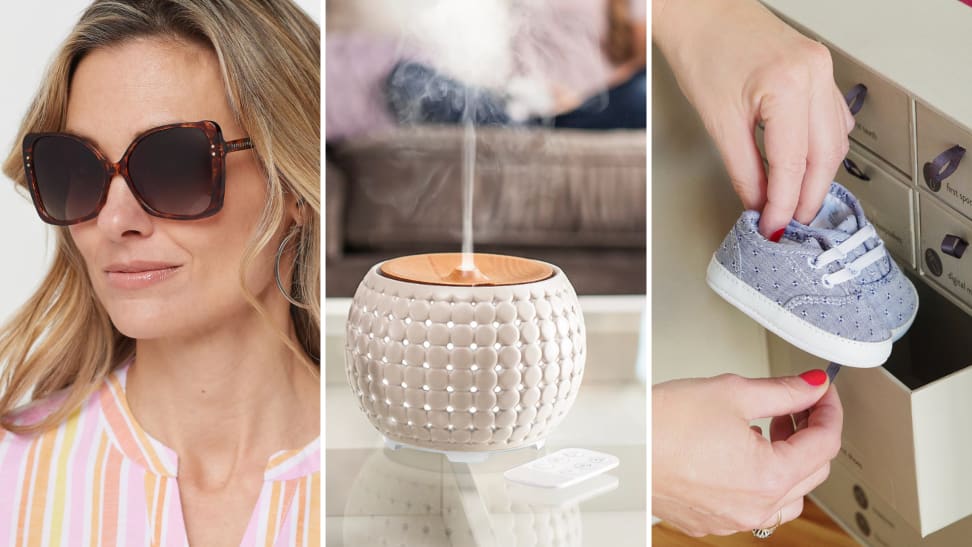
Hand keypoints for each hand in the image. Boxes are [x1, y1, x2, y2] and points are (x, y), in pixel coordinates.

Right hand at [652, 370, 842, 536]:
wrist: (622, 447)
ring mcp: (733, 519)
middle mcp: (756, 506)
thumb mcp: (733, 393)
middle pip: (813, 472)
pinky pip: (755, 506)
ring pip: (788, 496)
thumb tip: (811, 387)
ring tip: (770, 429)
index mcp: (769, 476)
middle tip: (798, 404)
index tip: (823, 393)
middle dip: (811, 433)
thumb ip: (783, 391)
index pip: (825, 443)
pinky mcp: (712, 521)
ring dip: (790, 462)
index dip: (830, 411)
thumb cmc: (663, 423)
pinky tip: (742, 452)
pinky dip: (761, 480)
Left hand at [653, 0, 854, 237]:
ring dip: (819, 175)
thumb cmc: (702, 50)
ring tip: (796, 202)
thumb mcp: (718, 120)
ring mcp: (821, 68)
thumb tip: (757, 201)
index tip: (773, 226)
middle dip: (808, 196)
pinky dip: (821, 147)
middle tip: (789, 223)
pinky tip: (806, 165)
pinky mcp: (818, 68)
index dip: (783, 203)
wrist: (702, 13)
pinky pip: (832, 117)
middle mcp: (813, 74)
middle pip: (824, 155)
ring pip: (835, 138)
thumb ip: (742, 169)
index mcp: (787, 85)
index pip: (792, 164)